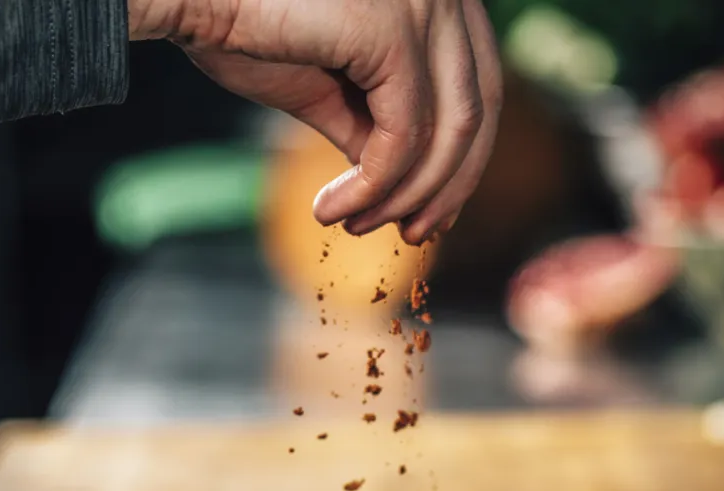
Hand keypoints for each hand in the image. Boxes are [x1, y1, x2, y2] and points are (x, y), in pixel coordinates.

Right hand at [129, 0, 502, 244]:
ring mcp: (425, 2)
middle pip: (479, 109)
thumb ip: (373, 126)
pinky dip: (376, 185)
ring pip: (451, 130)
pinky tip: (334, 209)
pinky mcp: (393, 28)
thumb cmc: (244, 29)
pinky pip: (405, 134)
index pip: (479, 87)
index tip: (428, 215)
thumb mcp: (328, 90)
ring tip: (356, 226)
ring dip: (407, 194)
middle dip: (448, 186)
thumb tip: (403, 182)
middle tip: (411, 235)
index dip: (463, 161)